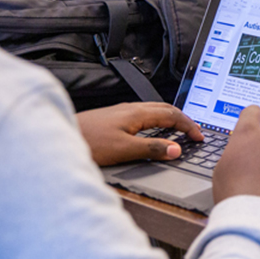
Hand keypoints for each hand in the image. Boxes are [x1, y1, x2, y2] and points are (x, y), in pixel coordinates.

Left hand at [76, 102, 202, 166]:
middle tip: (194, 133)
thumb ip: (152, 149)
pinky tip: (151, 132)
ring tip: (178, 131)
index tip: (199, 137)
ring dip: (170, 119)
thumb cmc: (87, 142)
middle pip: (164, 109)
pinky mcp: (112, 118)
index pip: (172, 115)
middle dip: (183, 119)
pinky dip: (156, 121)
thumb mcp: (124, 150)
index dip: (188, 126)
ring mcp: (120, 112)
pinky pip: (143, 114)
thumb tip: (176, 149)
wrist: (60, 137)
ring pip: (153, 110)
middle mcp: (130, 108)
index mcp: (136, 113)